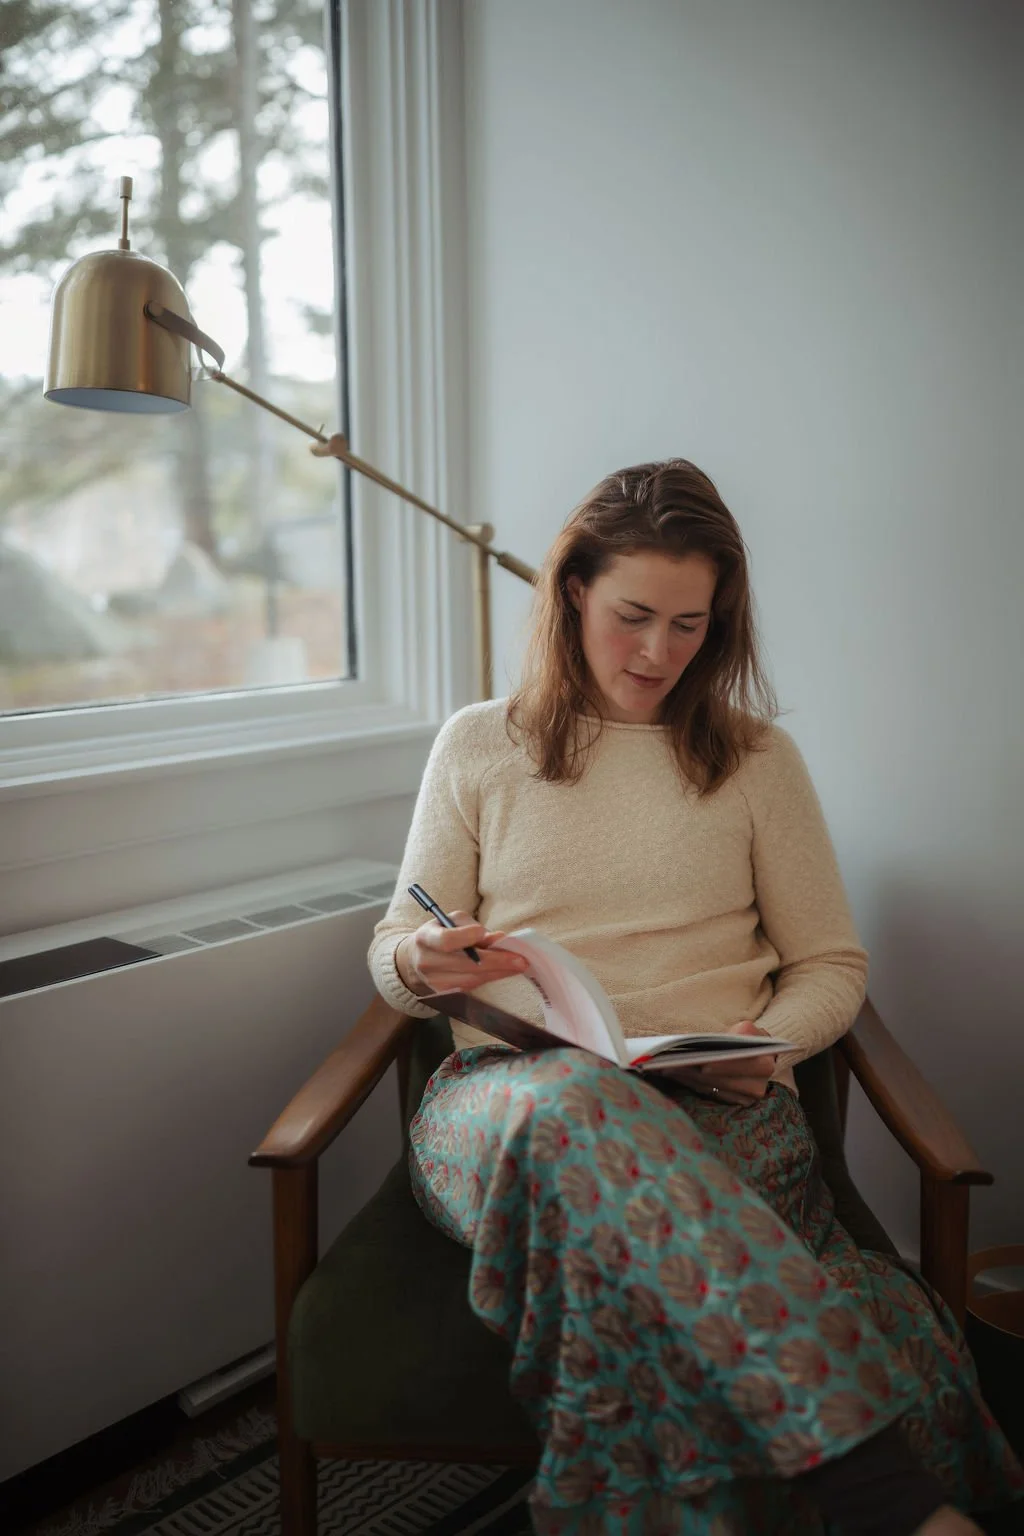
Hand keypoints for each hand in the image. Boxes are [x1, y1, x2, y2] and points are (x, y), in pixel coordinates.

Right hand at [396, 911, 529, 996]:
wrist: (417, 958)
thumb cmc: (440, 933)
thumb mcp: (451, 921)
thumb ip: (472, 927)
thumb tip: (498, 939)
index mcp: (425, 938)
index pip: (445, 940)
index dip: (464, 937)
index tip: (482, 932)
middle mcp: (426, 962)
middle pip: (465, 964)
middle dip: (496, 961)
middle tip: (520, 959)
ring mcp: (434, 982)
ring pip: (472, 978)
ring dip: (498, 972)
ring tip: (518, 965)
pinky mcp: (443, 993)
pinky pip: (471, 986)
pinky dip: (490, 978)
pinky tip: (504, 971)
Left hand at [664, 1020, 775, 1106]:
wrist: (751, 1055)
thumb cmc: (744, 1038)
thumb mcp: (745, 1030)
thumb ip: (739, 1033)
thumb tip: (717, 1040)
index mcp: (764, 1063)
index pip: (740, 1064)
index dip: (721, 1065)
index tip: (701, 1064)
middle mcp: (758, 1085)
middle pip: (721, 1080)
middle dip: (695, 1072)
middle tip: (672, 1065)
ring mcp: (746, 1098)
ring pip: (711, 1088)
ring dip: (687, 1078)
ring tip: (667, 1068)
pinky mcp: (733, 1104)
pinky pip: (708, 1094)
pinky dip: (690, 1083)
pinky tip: (674, 1075)